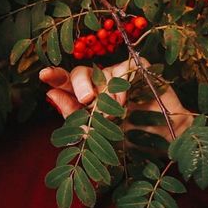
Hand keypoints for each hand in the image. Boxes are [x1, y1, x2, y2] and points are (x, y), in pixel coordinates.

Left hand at [39, 58, 193, 138]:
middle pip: (80, 72)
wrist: (163, 142)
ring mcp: (120, 78)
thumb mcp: (94, 132)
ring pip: (103, 71)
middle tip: (86, 100)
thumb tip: (50, 94)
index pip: (65, 83)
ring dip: (105, 92)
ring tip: (113, 111)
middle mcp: (99, 85)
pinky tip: (124, 99)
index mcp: (85, 98)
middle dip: (80, 84)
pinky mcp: (141, 73)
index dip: (54, 76)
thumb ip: (72, 114)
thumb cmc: (127, 138)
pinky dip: (124, 80)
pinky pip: (128, 66)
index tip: (44, 75)